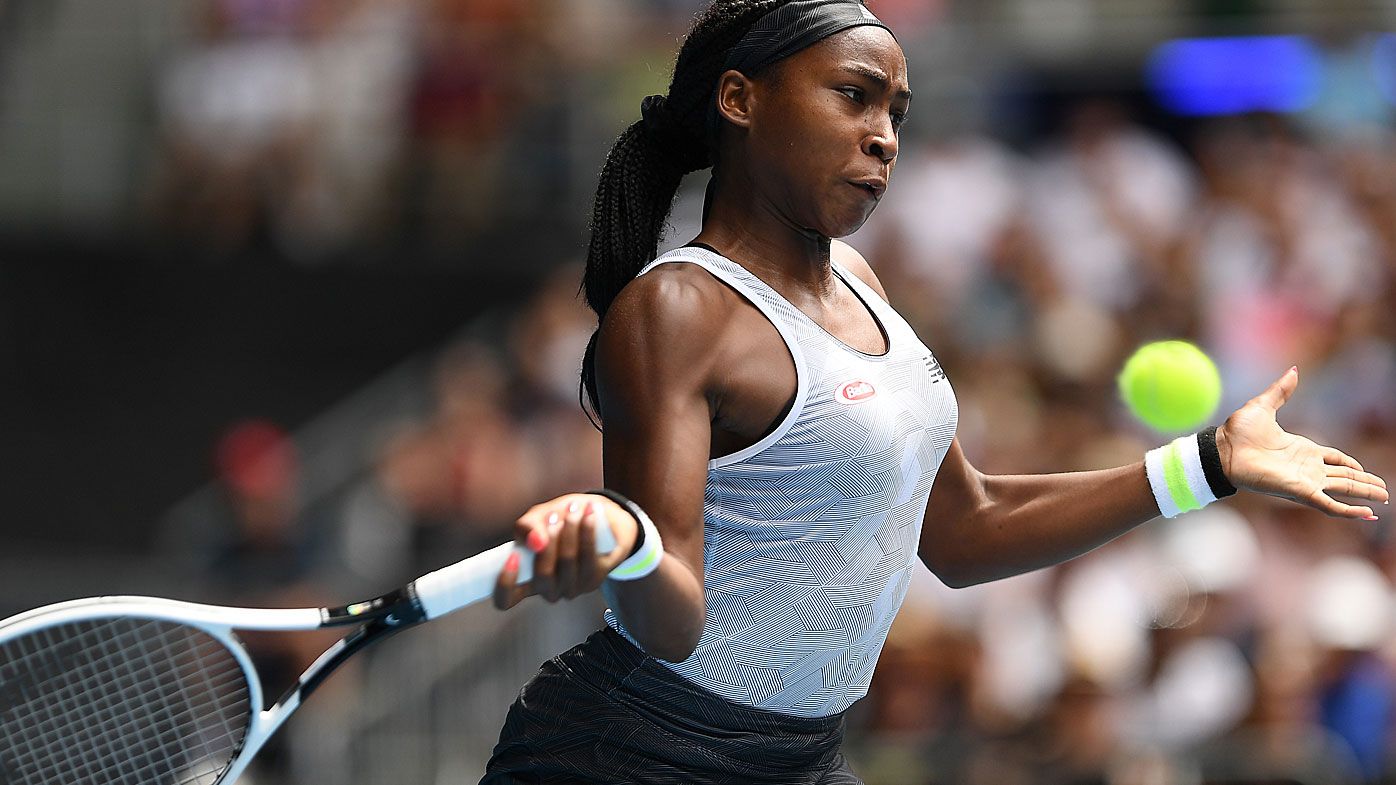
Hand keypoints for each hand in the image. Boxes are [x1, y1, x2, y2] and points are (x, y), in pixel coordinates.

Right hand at [492, 493, 638, 609]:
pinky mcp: (593, 579)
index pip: (506, 599)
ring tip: (573, 509)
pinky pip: (589, 556)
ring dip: (570, 530)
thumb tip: (536, 542)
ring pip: (567, 561)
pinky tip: (588, 516)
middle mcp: (547, 590)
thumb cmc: (555, 523)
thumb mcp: (535, 519)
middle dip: (549, 540)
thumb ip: (527, 527)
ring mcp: (571, 588)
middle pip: (543, 575)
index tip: (513, 556)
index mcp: (524, 582)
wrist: (590, 519)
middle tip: (553, 514)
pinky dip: (587, 532)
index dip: (505, 584)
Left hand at [1217, 367, 1388, 518]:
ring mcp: (1305, 481)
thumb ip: (1281, 390)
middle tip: (1385, 490)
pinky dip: (1348, 511)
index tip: (1364, 469)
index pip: (1335, 460)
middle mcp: (1307, 468)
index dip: (1351, 464)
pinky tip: (1367, 514)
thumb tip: (1294, 370)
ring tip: (1385, 498)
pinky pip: (1329, 505)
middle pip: (1345, 477)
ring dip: (1364, 495)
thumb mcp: (1264, 406)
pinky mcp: (1299, 491)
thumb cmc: (1237, 432)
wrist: (1222, 449)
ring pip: (1343, 490)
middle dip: (1365, 483)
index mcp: (1302, 450)